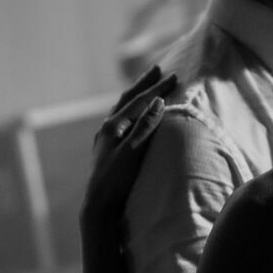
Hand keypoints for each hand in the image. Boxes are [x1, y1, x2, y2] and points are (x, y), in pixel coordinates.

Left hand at [81, 65, 175, 224]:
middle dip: (143, 84)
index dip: (157, 89)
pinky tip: (130, 116)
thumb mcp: (133, 152)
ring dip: (135, 96)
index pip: (140, 101)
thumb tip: (158, 102)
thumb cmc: (117, 179)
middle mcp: (107, 128)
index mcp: (113, 126)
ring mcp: (105, 138)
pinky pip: (120, 121)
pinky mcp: (107, 149)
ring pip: (122, 109)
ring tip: (144, 87)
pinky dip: (129, 111)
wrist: (99, 203)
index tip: (174, 76)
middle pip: (128, 99)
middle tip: (156, 69)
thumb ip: (145, 126)